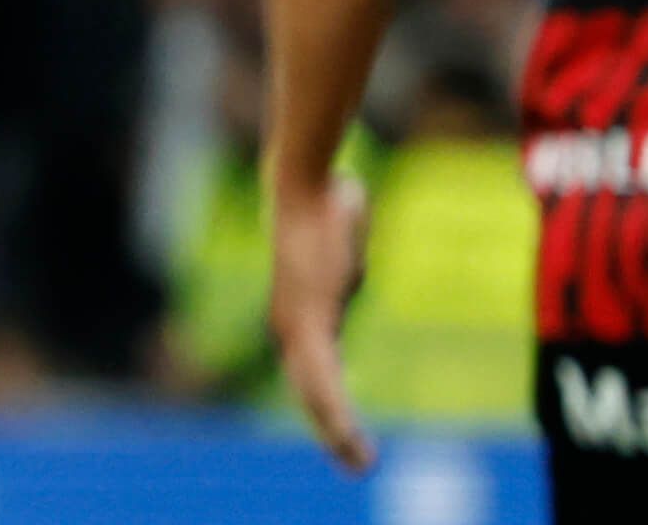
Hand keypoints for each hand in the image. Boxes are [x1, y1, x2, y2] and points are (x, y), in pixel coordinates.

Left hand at [269, 172, 374, 473]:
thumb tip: (349, 277)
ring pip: (315, 394)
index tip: (341, 431)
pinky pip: (322, 379)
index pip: (310, 371)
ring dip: (336, 432)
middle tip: (355, 463)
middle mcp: (288, 325)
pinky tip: (348, 437)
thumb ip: (346, 277)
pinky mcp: (307, 323)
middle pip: (309, 390)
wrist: (305, 185)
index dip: (323, 403)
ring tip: (358, 462)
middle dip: (330, 428)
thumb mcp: (343, 254)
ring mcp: (294, 326)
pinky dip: (336, 413)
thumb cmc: (327, 207)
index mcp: (297, 313)